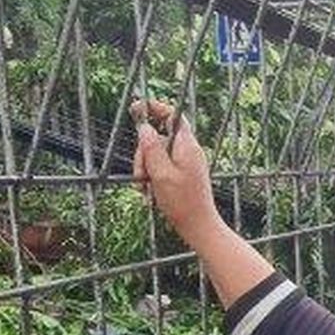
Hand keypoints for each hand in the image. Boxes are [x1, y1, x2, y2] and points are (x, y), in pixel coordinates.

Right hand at [131, 99, 220, 245]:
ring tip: (146, 190)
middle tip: (140, 177)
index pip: (172, 116)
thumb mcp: (161, 173)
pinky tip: (151, 195)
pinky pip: (162, 169)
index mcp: (187, 146)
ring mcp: (186, 163)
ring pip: (156, 156)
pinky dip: (153, 179)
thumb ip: (151, 148)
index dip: (154, 108)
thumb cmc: (183, 203)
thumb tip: (144, 127)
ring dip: (146, 171)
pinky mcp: (182, 175)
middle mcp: (188, 151)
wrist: (198, 227)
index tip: (136, 108)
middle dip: (143, 156)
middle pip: (157, 139)